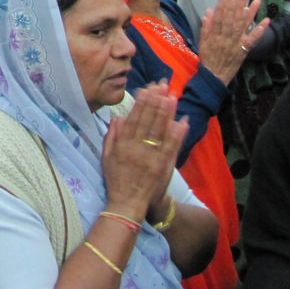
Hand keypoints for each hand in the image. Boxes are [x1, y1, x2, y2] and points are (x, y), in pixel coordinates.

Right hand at [101, 84, 185, 221]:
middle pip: (148, 120)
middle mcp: (138, 148)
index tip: (147, 89)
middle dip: (156, 101)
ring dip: (167, 112)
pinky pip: (172, 146)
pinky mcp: (164, 165)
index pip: (134, 119)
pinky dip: (178, 133)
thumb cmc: (116, 179)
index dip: (141, 103)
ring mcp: (152, 156)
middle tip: (162, 85)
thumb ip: (111, 136)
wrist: (128, 203)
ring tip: (172, 96)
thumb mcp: (106, 157)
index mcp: (123, 145)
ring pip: (161, 130)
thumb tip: (118, 118)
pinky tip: (182, 120)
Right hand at [198, 0, 268, 83]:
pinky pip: (252, 40)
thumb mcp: (202, 42)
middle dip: (238, 3)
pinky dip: (259, 31)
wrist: (214, 76)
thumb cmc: (208, 58)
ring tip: (256, 0)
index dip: (224, 6)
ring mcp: (236, 44)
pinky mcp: (244, 50)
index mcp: (214, 36)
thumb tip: (208, 11)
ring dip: (250, 13)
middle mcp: (226, 38)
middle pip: (233, 18)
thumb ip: (205, 27)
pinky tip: (266, 21)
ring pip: (243, 26)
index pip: (220, 18)